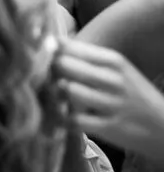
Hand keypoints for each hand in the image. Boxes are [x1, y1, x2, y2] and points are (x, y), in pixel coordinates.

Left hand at [54, 37, 163, 158]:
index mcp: (113, 61)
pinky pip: (73, 120)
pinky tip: (61, 116)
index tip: (39, 56)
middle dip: (48, 71)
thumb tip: (52, 43)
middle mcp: (113, 79)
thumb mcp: (118, 70)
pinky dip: (61, 118)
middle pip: (64, 65)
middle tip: (43, 78)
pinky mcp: (109, 128)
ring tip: (52, 97)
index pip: (70, 47)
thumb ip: (87, 58)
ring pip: (68, 90)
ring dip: (54, 94)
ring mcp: (112, 104)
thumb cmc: (133, 95)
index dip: (48, 52)